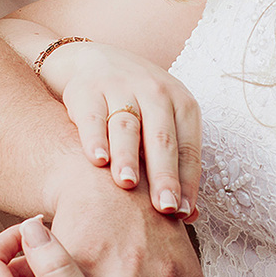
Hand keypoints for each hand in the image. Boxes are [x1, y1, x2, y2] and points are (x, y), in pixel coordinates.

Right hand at [38, 41, 202, 219]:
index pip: (188, 148)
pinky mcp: (87, 89)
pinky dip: (94, 138)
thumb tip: (188, 216)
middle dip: (164, 174)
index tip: (183, 212)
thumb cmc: (136, 105)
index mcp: (181, 103)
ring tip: (128, 184)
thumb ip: (174, 166)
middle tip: (164, 206)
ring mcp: (120, 87)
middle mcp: (154, 91)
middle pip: (162, 138)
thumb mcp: (162, 125)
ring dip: (128, 156)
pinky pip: (92, 116)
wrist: (94, 60)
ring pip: (127, 126)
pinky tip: (97, 160)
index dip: (186, 181)